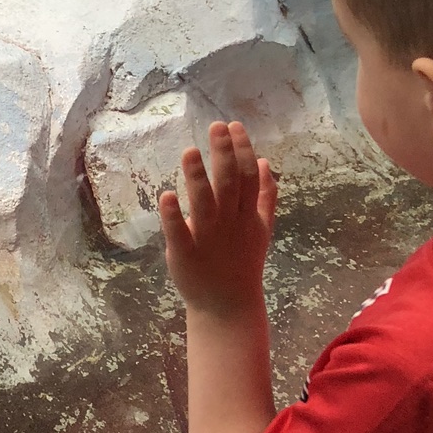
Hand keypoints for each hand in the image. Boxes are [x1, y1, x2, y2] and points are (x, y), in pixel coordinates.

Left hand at [158, 120, 277, 315]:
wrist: (228, 306)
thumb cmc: (242, 263)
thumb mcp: (261, 229)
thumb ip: (265, 196)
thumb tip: (266, 162)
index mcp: (248, 215)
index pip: (248, 177)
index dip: (243, 150)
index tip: (234, 126)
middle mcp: (230, 223)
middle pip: (229, 184)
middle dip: (224, 154)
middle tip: (215, 126)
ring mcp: (208, 239)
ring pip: (204, 203)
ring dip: (197, 177)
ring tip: (189, 151)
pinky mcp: (185, 254)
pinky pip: (179, 233)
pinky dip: (173, 215)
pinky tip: (166, 195)